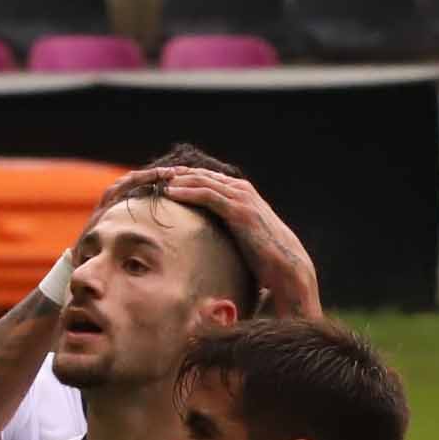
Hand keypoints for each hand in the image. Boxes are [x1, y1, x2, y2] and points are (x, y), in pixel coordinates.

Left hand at [160, 171, 322, 320]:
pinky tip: (170, 193)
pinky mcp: (238, 210)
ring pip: (202, 181)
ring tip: (156, 182)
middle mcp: (241, 190)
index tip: (161, 181)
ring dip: (177, 180)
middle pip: (200, 175)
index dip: (183, 178)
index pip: (206, 178)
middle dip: (176, 174)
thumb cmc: (264, 257)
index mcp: (241, 193)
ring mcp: (240, 197)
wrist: (286, 265)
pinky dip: (187, 191)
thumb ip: (227, 229)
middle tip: (152, 176)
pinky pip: (207, 195)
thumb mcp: (243, 236)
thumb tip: (209, 241)